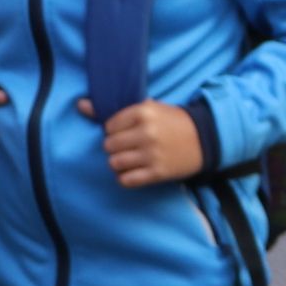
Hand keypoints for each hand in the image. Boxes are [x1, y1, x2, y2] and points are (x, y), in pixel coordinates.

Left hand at [76, 99, 204, 188]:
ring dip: (119, 163)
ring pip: (114, 163)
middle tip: (129, 147)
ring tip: (131, 159)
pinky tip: (135, 171)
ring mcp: (152, 154)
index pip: (108, 127)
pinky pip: (126, 180)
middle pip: (109, 146)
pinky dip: (126, 178)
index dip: (115, 131)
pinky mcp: (158, 172)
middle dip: (116, 147)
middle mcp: (147, 132)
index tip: (127, 132)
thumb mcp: (148, 109)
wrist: (205, 138)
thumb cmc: (171, 122)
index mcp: (144, 112)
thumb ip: (113, 109)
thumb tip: (79, 104)